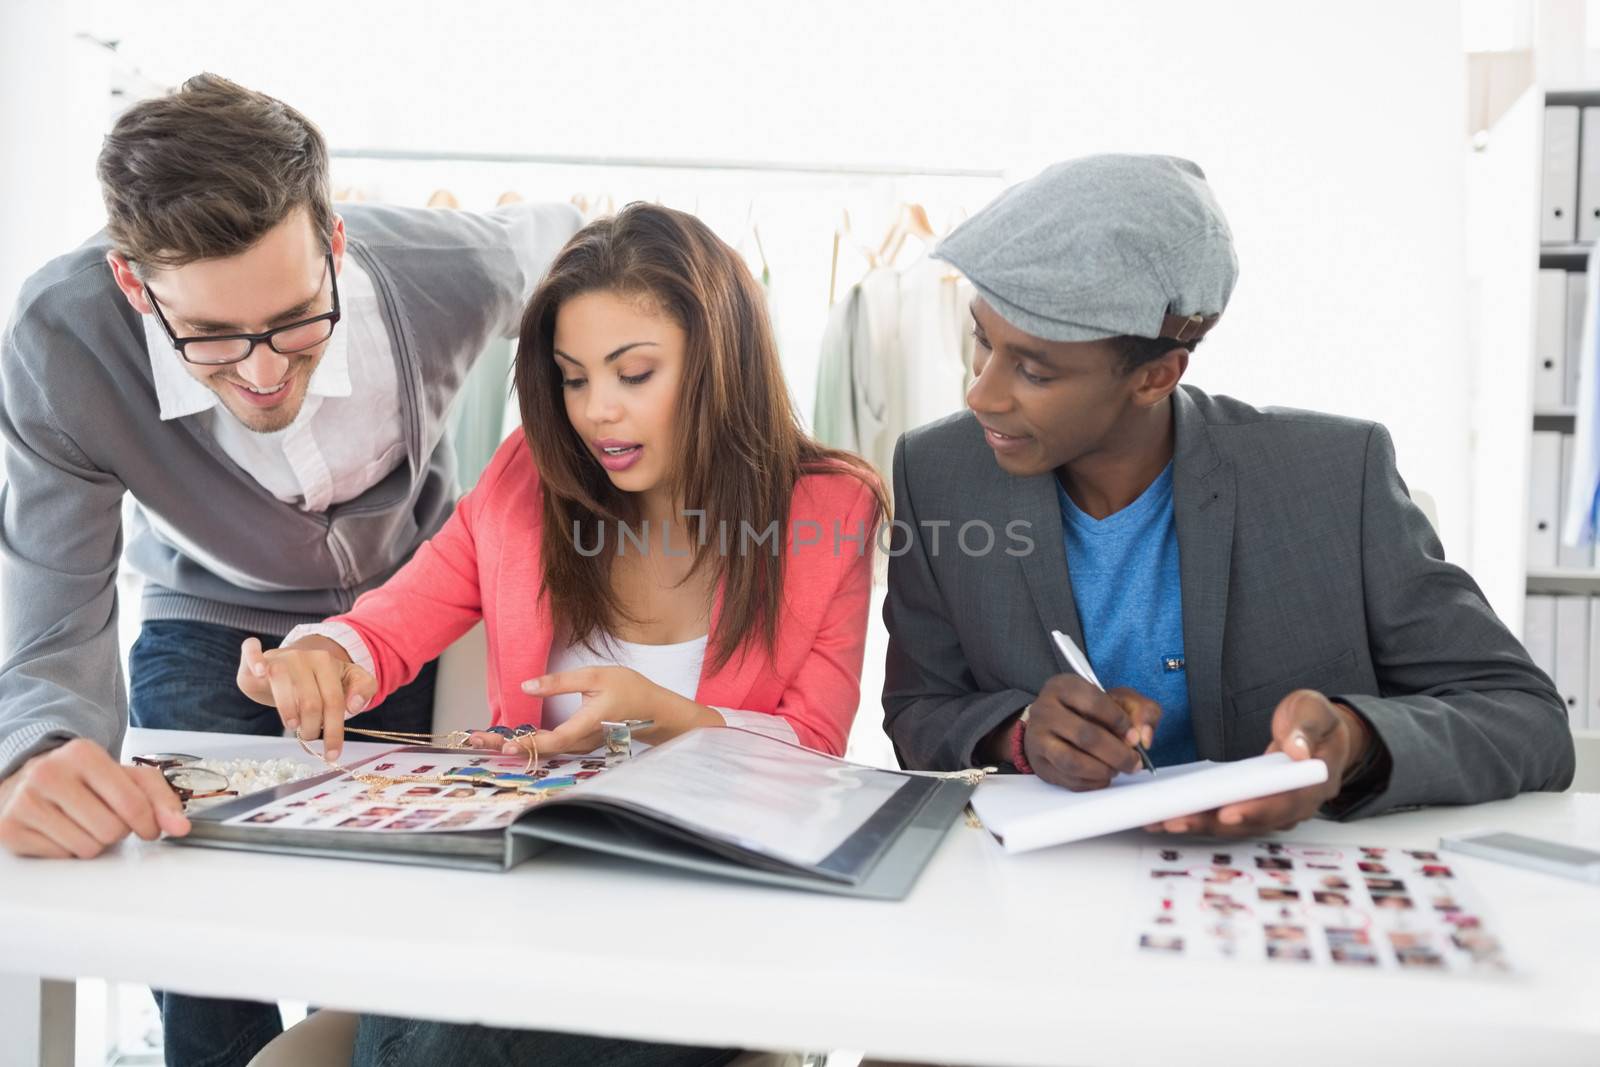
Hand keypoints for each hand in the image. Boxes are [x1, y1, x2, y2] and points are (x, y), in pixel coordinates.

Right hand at [0, 739, 189, 857]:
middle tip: (106, 817)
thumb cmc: (84, 779)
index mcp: (83, 754)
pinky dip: (69, 849)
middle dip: (117, 830)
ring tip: (84, 822)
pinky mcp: (11, 829)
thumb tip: (181, 826)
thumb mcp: (126, 777)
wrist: (31, 777)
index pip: (132, 804)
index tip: (148, 827)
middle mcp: (49, 773)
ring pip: (87, 848)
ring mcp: (25, 801)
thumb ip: (161, 798)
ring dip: (95, 842)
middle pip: (111, 830)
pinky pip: (61, 857)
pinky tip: (62, 830)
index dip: (149, 823)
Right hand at [236, 636, 375, 760]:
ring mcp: (278, 657)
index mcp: (327, 662)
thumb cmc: (318, 679)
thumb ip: (363, 688)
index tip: (332, 755)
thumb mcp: (347, 681)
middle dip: (312, 728)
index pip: (334, 701)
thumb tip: (354, 705)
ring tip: (294, 726)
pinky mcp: (255, 660)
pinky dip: (255, 661)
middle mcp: (303, 657)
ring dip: (290, 715)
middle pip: (311, 702)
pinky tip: (262, 672)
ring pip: (284, 689)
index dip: (334, 732)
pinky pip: (251, 652)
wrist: (289, 664)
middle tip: (309, 736)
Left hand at [466, 666, 704, 757]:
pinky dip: (527, 744)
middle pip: (540, 749)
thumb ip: (560, 682)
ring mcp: (580, 745)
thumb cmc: (628, 689)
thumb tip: (526, 687)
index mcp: (587, 724)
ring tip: (483, 739)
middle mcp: (581, 741)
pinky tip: (509, 739)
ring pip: (543, 750)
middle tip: (476, 740)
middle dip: (507, 745)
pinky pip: (550, 746)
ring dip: (514, 745)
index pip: (554, 739)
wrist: (653, 710)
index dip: (529, 743)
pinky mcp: (578, 742)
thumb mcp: (595, 676)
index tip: (505, 743)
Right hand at [1024, 674, 1162, 790]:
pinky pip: (1067, 779)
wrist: (1053, 724)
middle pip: (1085, 736)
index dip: (1120, 721)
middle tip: (1134, 762)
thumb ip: (1141, 710)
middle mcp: (1044, 710)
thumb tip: (1143, 737)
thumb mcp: (1118, 699)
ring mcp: (1038, 738)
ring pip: (1073, 761)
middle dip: (1117, 754)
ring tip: (1117, 769)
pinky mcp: (1039, 763)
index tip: (1134, 736)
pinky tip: (1103, 776)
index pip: (1094, 702)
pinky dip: (1091, 782)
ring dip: (1103, 770)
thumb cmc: (1089, 711)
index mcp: (1064, 687)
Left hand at [1146, 689, 1368, 837]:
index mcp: (1313, 784)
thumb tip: (1296, 749)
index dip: (1255, 810)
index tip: (1227, 812)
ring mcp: (1274, 810)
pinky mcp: (1256, 806)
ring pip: (1236, 824)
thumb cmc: (1317, 722)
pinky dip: (1201, 817)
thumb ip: (1306, 728)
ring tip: (1162, 820)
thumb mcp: (1314, 711)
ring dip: (1200, 824)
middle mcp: (1294, 805)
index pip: (1283, 803)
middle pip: (1251, 821)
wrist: (1323, 734)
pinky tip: (1170, 815)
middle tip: (1175, 819)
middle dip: (1212, 822)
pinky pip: (1228, 816)